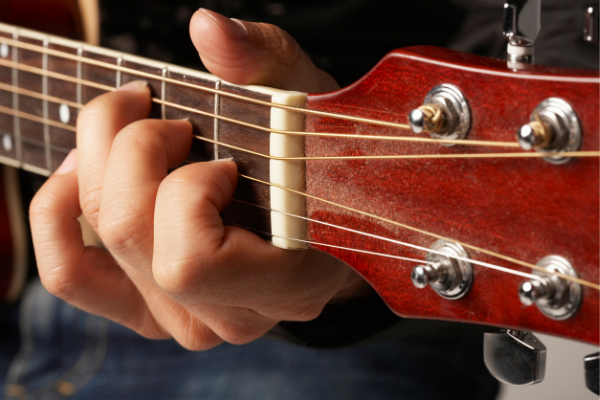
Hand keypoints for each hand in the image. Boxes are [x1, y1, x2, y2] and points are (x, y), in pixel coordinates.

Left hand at [30, 9, 368, 349]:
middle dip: (137, 151)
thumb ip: (265, 64)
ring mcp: (184, 318)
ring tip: (128, 130)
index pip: (191, 261)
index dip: (189, 190)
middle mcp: (231, 317)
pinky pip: (71, 276)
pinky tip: (81, 173)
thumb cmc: (313, 163)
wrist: (310, 214)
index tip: (224, 156)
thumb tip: (206, 27)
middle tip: (172, 120)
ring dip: (97, 169)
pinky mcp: (148, 307)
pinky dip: (58, 216)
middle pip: (132, 236)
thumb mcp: (303, 105)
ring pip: (98, 247)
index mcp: (286, 284)